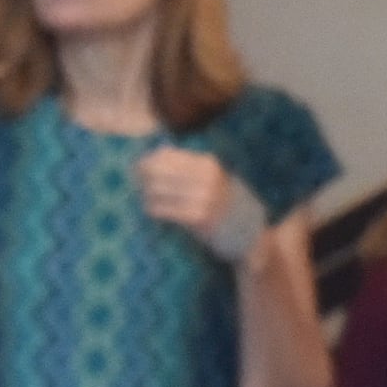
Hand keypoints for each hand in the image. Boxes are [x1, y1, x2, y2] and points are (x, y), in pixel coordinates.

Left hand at [135, 148, 265, 264]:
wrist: (250, 235)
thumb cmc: (229, 205)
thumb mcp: (217, 178)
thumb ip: (192, 166)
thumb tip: (158, 151)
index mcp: (209, 164)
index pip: (167, 156)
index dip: (147, 161)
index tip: (138, 168)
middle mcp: (207, 177)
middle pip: (159, 170)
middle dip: (142, 176)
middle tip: (136, 184)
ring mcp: (203, 198)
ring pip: (157, 189)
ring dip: (146, 194)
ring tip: (146, 199)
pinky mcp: (198, 218)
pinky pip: (163, 209)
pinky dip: (154, 209)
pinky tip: (153, 211)